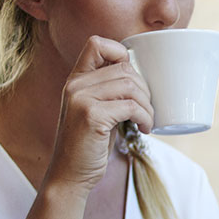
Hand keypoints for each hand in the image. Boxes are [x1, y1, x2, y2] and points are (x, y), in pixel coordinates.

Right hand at [43, 35, 154, 192]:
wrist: (70, 175)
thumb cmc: (89, 145)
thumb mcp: (96, 111)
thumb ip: (109, 91)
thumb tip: (142, 77)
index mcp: (76, 80)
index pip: (97, 44)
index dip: (121, 53)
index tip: (133, 79)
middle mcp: (75, 85)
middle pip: (124, 68)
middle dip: (144, 89)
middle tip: (146, 109)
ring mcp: (81, 99)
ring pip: (130, 86)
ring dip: (147, 105)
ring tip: (147, 121)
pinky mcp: (91, 116)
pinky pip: (130, 107)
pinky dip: (145, 117)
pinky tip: (144, 129)